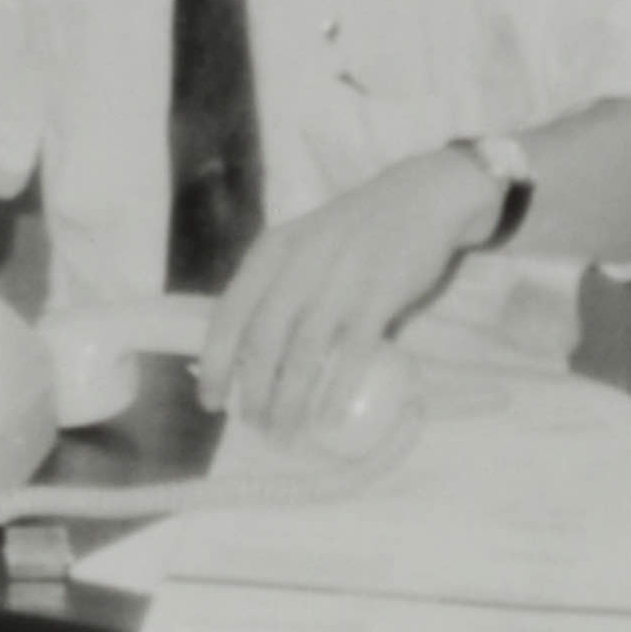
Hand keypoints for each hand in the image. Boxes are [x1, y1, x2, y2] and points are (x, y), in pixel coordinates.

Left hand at [197, 149, 484, 450]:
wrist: (419, 198)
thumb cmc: (352, 233)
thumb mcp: (301, 245)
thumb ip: (276, 286)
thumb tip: (246, 353)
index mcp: (271, 251)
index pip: (229, 313)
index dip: (215, 362)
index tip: (211, 400)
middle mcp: (298, 263)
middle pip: (263, 340)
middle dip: (252, 391)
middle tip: (254, 426)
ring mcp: (340, 278)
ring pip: (303, 352)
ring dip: (289, 399)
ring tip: (284, 432)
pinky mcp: (379, 294)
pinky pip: (352, 351)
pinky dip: (337, 389)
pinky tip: (327, 418)